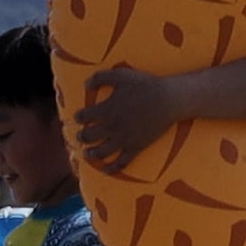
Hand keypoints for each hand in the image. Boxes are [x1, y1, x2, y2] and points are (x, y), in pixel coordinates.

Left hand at [73, 63, 189, 169]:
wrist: (167, 100)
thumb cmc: (144, 85)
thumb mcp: (120, 75)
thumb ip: (100, 78)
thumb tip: (85, 85)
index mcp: (106, 109)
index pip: (84, 117)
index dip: (78, 117)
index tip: (77, 117)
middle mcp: (111, 127)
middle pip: (89, 136)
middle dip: (81, 137)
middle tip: (79, 137)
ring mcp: (123, 140)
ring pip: (101, 152)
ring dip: (91, 154)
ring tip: (87, 154)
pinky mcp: (135, 147)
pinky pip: (121, 162)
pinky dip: (111, 168)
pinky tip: (105, 170)